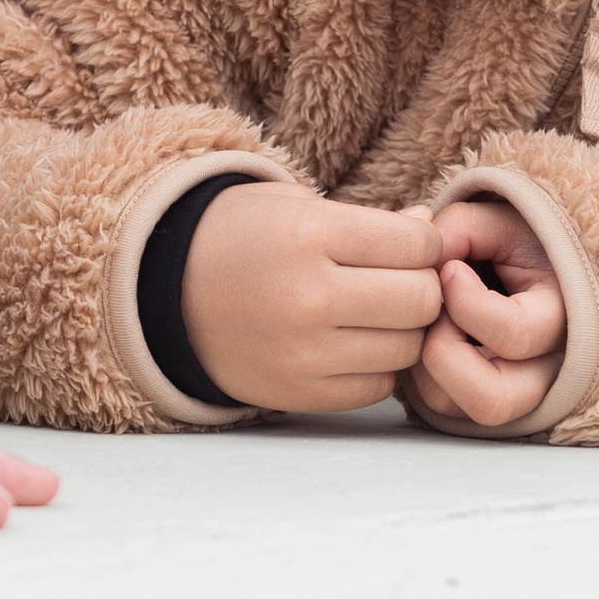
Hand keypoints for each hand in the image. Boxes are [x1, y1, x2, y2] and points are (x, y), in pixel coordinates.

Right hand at [177, 185, 444, 413]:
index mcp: (308, 234)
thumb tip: (431, 233)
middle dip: (424, 287)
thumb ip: (371, 222)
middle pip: (420, 300)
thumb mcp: (297, 205)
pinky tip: (354, 342)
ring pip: (406, 348)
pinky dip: (378, 365)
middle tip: (402, 279)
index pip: (416, 246)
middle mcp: (307, 296)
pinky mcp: (299, 393)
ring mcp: (303, 352)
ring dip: (404, 330)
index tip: (411, 244)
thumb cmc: (241, 237)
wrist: (168, 291)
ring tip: (377, 311)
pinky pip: (377, 387)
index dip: (427, 244)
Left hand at [411, 198, 567, 431]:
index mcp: (562, 321)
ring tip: (427, 314)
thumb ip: (460, 229)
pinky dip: (415, 369)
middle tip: (434, 309)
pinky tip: (426, 329)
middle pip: (489, 401)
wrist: (530, 265)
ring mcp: (509, 394)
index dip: (466, 300)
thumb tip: (425, 258)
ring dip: (421, 360)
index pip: (514, 335)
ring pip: (450, 407)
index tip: (452, 267)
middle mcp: (545, 373)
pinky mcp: (475, 399)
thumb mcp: (498, 222)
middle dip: (441, 351)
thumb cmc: (518, 243)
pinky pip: (433, 403)